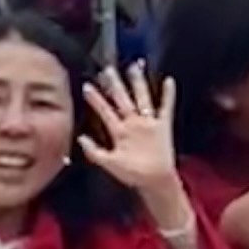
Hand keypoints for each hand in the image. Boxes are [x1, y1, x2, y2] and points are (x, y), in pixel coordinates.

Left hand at [79, 65, 183, 218]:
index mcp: (119, 132)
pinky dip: (168, 95)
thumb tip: (80, 138)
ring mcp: (148, 123)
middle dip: (115, 85)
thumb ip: (94, 151)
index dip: (96, 99)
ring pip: (142, 98)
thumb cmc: (132, 174)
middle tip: (107, 69)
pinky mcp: (162, 126)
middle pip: (122, 99)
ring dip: (138, 84)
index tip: (87, 86)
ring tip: (134, 67)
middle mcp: (132, 124)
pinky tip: (168, 81)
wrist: (154, 181)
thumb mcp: (109, 163)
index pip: (105, 111)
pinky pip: (166, 107)